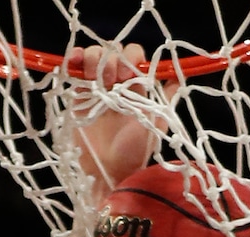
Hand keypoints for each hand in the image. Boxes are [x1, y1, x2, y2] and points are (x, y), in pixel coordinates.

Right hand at [65, 43, 177, 204]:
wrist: (108, 172)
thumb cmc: (134, 153)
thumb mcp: (157, 126)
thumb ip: (166, 102)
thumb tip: (177, 79)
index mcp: (135, 88)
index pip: (133, 57)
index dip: (131, 58)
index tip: (129, 76)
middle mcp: (116, 85)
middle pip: (112, 51)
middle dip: (113, 58)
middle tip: (114, 80)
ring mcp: (95, 90)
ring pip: (93, 56)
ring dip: (95, 59)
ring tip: (99, 81)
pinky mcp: (77, 97)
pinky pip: (73, 69)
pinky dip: (73, 59)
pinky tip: (75, 62)